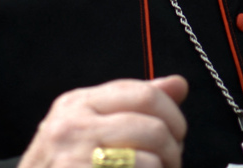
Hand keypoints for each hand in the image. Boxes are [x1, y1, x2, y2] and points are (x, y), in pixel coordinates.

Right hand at [19, 76, 187, 167]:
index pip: (143, 93)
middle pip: (153, 127)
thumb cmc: (63, 166)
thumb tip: (179, 84)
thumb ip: (133, 105)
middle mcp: (72, 126)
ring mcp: (75, 158)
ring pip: (151, 160)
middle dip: (173, 149)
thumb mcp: (89, 129)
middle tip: (171, 163)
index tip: (176, 133)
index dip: (172, 114)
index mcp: (76, 104)